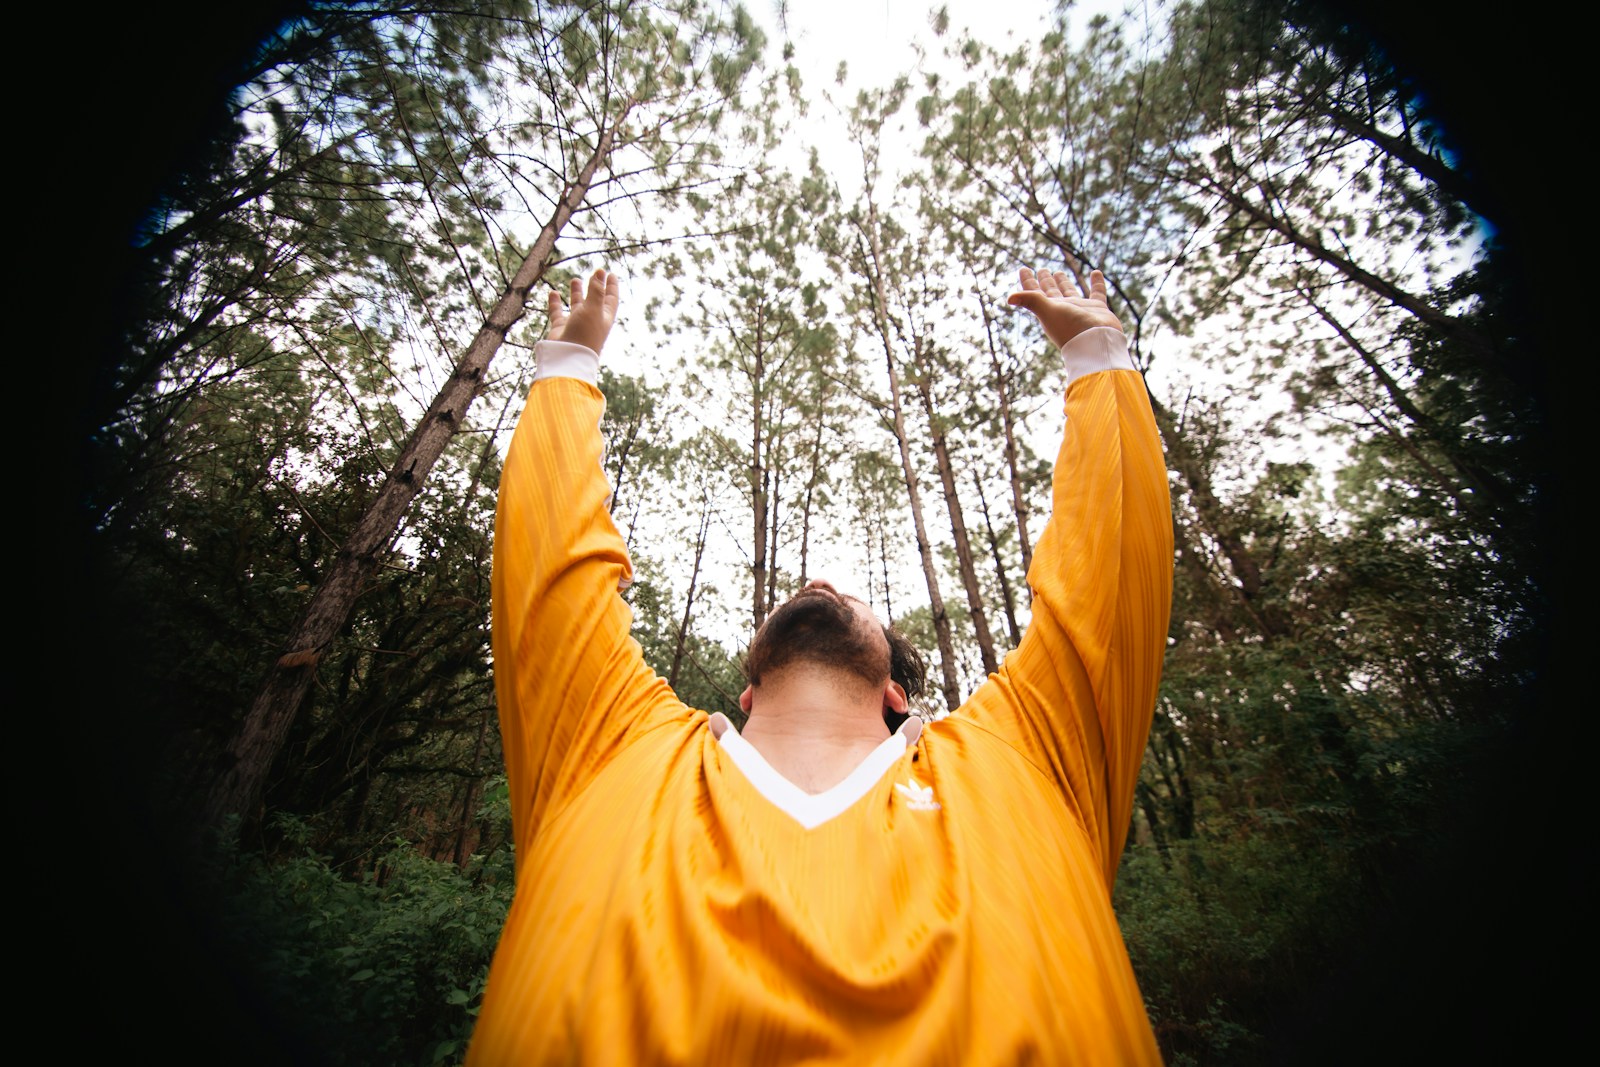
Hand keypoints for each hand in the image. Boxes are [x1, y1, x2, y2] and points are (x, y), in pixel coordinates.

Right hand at [545, 268, 620, 355]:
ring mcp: (576, 325)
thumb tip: (600, 273)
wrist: (568, 358)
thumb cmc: (585, 334)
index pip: (610, 298)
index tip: (611, 274)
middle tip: (595, 274)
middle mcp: (591, 320)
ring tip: (575, 280)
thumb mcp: (593, 308)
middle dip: (595, 287)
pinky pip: (558, 312)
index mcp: (604, 317)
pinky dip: (555, 302)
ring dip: (576, 293)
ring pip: (577, 305)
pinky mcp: (561, 329)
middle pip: (595, 300)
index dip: (611, 286)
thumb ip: (596, 290)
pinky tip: (553, 292)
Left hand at [1006, 265, 1121, 348]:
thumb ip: (1031, 301)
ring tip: (1059, 272)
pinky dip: (1097, 283)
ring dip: (1064, 283)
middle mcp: (1063, 310)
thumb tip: (1008, 298)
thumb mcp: (1049, 312)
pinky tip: (1096, 272)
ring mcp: (1081, 310)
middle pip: (1051, 292)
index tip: (1024, 269)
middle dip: (1045, 281)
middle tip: (1042, 269)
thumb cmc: (1071, 328)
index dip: (1028, 281)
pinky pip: (1097, 293)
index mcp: (1048, 310)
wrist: (1098, 344)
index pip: (1035, 293)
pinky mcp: (1098, 310)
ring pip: (1070, 292)